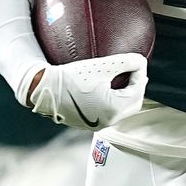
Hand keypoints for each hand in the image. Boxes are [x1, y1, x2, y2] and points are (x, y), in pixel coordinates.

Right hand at [25, 53, 147, 129]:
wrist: (44, 90)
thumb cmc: (71, 78)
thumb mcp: (101, 66)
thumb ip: (126, 62)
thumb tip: (140, 61)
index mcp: (114, 109)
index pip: (137, 92)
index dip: (140, 76)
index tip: (136, 63)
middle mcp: (108, 121)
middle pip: (132, 105)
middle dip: (136, 88)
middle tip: (134, 74)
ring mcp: (98, 124)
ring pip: (121, 110)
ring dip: (125, 95)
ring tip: (123, 80)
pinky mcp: (88, 123)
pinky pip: (108, 112)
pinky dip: (113, 101)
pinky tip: (107, 89)